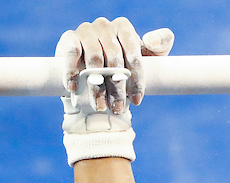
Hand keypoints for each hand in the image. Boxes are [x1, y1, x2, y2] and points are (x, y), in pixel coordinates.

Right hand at [55, 17, 173, 113]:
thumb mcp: (148, 56)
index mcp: (124, 28)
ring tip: (100, 106)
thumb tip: (150, 40)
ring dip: (97, 87)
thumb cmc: (125, 66)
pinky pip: (72, 53)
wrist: (92, 73)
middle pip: (114, 59)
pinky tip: (74, 88)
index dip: (136, 78)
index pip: (133, 53)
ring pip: (95, 60)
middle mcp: (105, 26)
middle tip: (119, 108)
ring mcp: (86, 30)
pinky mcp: (69, 38)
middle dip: (117, 88)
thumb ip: (160, 44)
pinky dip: (72, 72)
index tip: (137, 100)